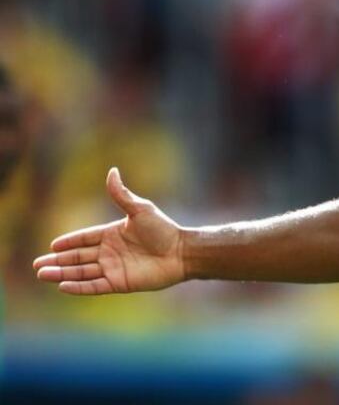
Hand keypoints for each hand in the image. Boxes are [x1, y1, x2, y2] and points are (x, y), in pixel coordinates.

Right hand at [34, 167, 185, 293]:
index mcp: (113, 233)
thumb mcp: (140, 209)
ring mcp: (114, 268)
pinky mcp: (120, 283)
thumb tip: (112, 171)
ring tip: (43, 274)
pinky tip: (62, 285)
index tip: (52, 245)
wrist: (182, 252)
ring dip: (62, 273)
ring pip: (82, 272)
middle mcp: (110, 252)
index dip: (68, 242)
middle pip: (78, 257)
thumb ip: (122, 194)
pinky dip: (79, 286)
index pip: (84, 238)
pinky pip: (94, 285)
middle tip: (37, 265)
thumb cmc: (164, 229)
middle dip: (58, 260)